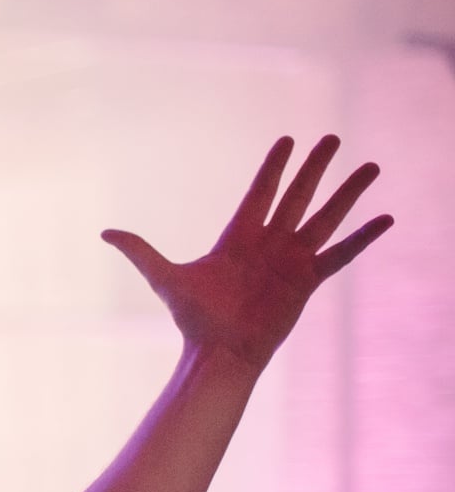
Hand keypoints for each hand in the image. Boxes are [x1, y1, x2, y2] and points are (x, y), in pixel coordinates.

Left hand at [102, 135, 391, 375]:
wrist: (219, 353)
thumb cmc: (194, 319)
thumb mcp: (165, 278)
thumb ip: (140, 251)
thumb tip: (105, 232)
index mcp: (238, 237)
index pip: (261, 191)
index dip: (275, 166)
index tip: (288, 140)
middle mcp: (269, 243)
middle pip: (298, 195)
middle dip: (316, 167)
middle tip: (334, 138)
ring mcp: (291, 260)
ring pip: (325, 217)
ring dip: (348, 193)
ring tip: (372, 166)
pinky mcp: (308, 281)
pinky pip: (341, 254)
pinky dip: (363, 237)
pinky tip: (386, 218)